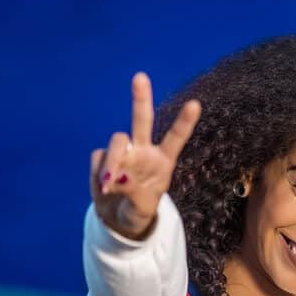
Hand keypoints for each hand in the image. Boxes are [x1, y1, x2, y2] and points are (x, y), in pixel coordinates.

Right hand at [89, 72, 200, 238]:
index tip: (195, 104)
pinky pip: (100, 159)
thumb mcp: (143, 210)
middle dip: (140, 98)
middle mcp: (143, 150)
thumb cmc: (138, 211)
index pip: (175, 138)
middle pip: (142, 120)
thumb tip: (119, 176)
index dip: (184, 122)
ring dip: (113, 161)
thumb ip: (135, 194)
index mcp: (163, 160)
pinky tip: (105, 189)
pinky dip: (101, 173)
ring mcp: (123, 153)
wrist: (117, 218)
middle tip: (140, 77)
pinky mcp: (102, 158)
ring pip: (117, 141)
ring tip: (109, 185)